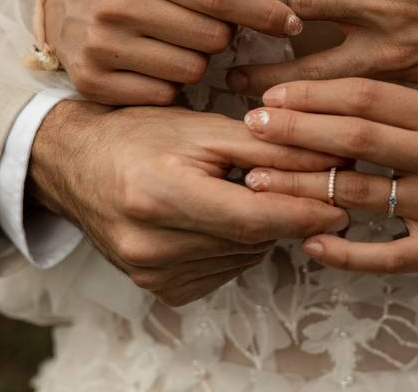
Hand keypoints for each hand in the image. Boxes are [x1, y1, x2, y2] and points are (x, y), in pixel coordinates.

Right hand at [29, 100, 348, 305]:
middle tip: (308, 187)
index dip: (304, 211)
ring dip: (261, 230)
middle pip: (252, 240)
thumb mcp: (203, 128)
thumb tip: (331, 163)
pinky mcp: (158, 289)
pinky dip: (236, 246)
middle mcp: (149, 244)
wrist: (77, 164)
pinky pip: (223, 271)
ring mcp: (151, 273)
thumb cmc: (140, 134)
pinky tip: (220, 217)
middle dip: (287, 214)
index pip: (253, 217)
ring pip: (243, 257)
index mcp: (157, 196)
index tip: (340, 201)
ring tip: (247, 192)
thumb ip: (267, 148)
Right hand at [45, 0, 303, 105]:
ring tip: (175, 48)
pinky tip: (153, 69)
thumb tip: (282, 9)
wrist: (59, 11)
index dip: (263, 12)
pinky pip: (163, 96)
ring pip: (191, 72)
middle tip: (205, 31)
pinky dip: (169, 87)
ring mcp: (101, 46)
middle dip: (222, 38)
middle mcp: (117, 3)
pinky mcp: (93, 82)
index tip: (292, 22)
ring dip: (196, 64)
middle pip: (211, 38)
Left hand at [239, 78, 417, 277]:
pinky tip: (308, 242)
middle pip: (358, 137)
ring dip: (301, 187)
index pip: (370, 95)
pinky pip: (383, 255)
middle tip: (252, 127)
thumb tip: (317, 93)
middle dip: (297, 130)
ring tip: (258, 180)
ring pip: (359, 193)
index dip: (315, 94)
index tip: (272, 96)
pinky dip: (342, 251)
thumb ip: (393, 108)